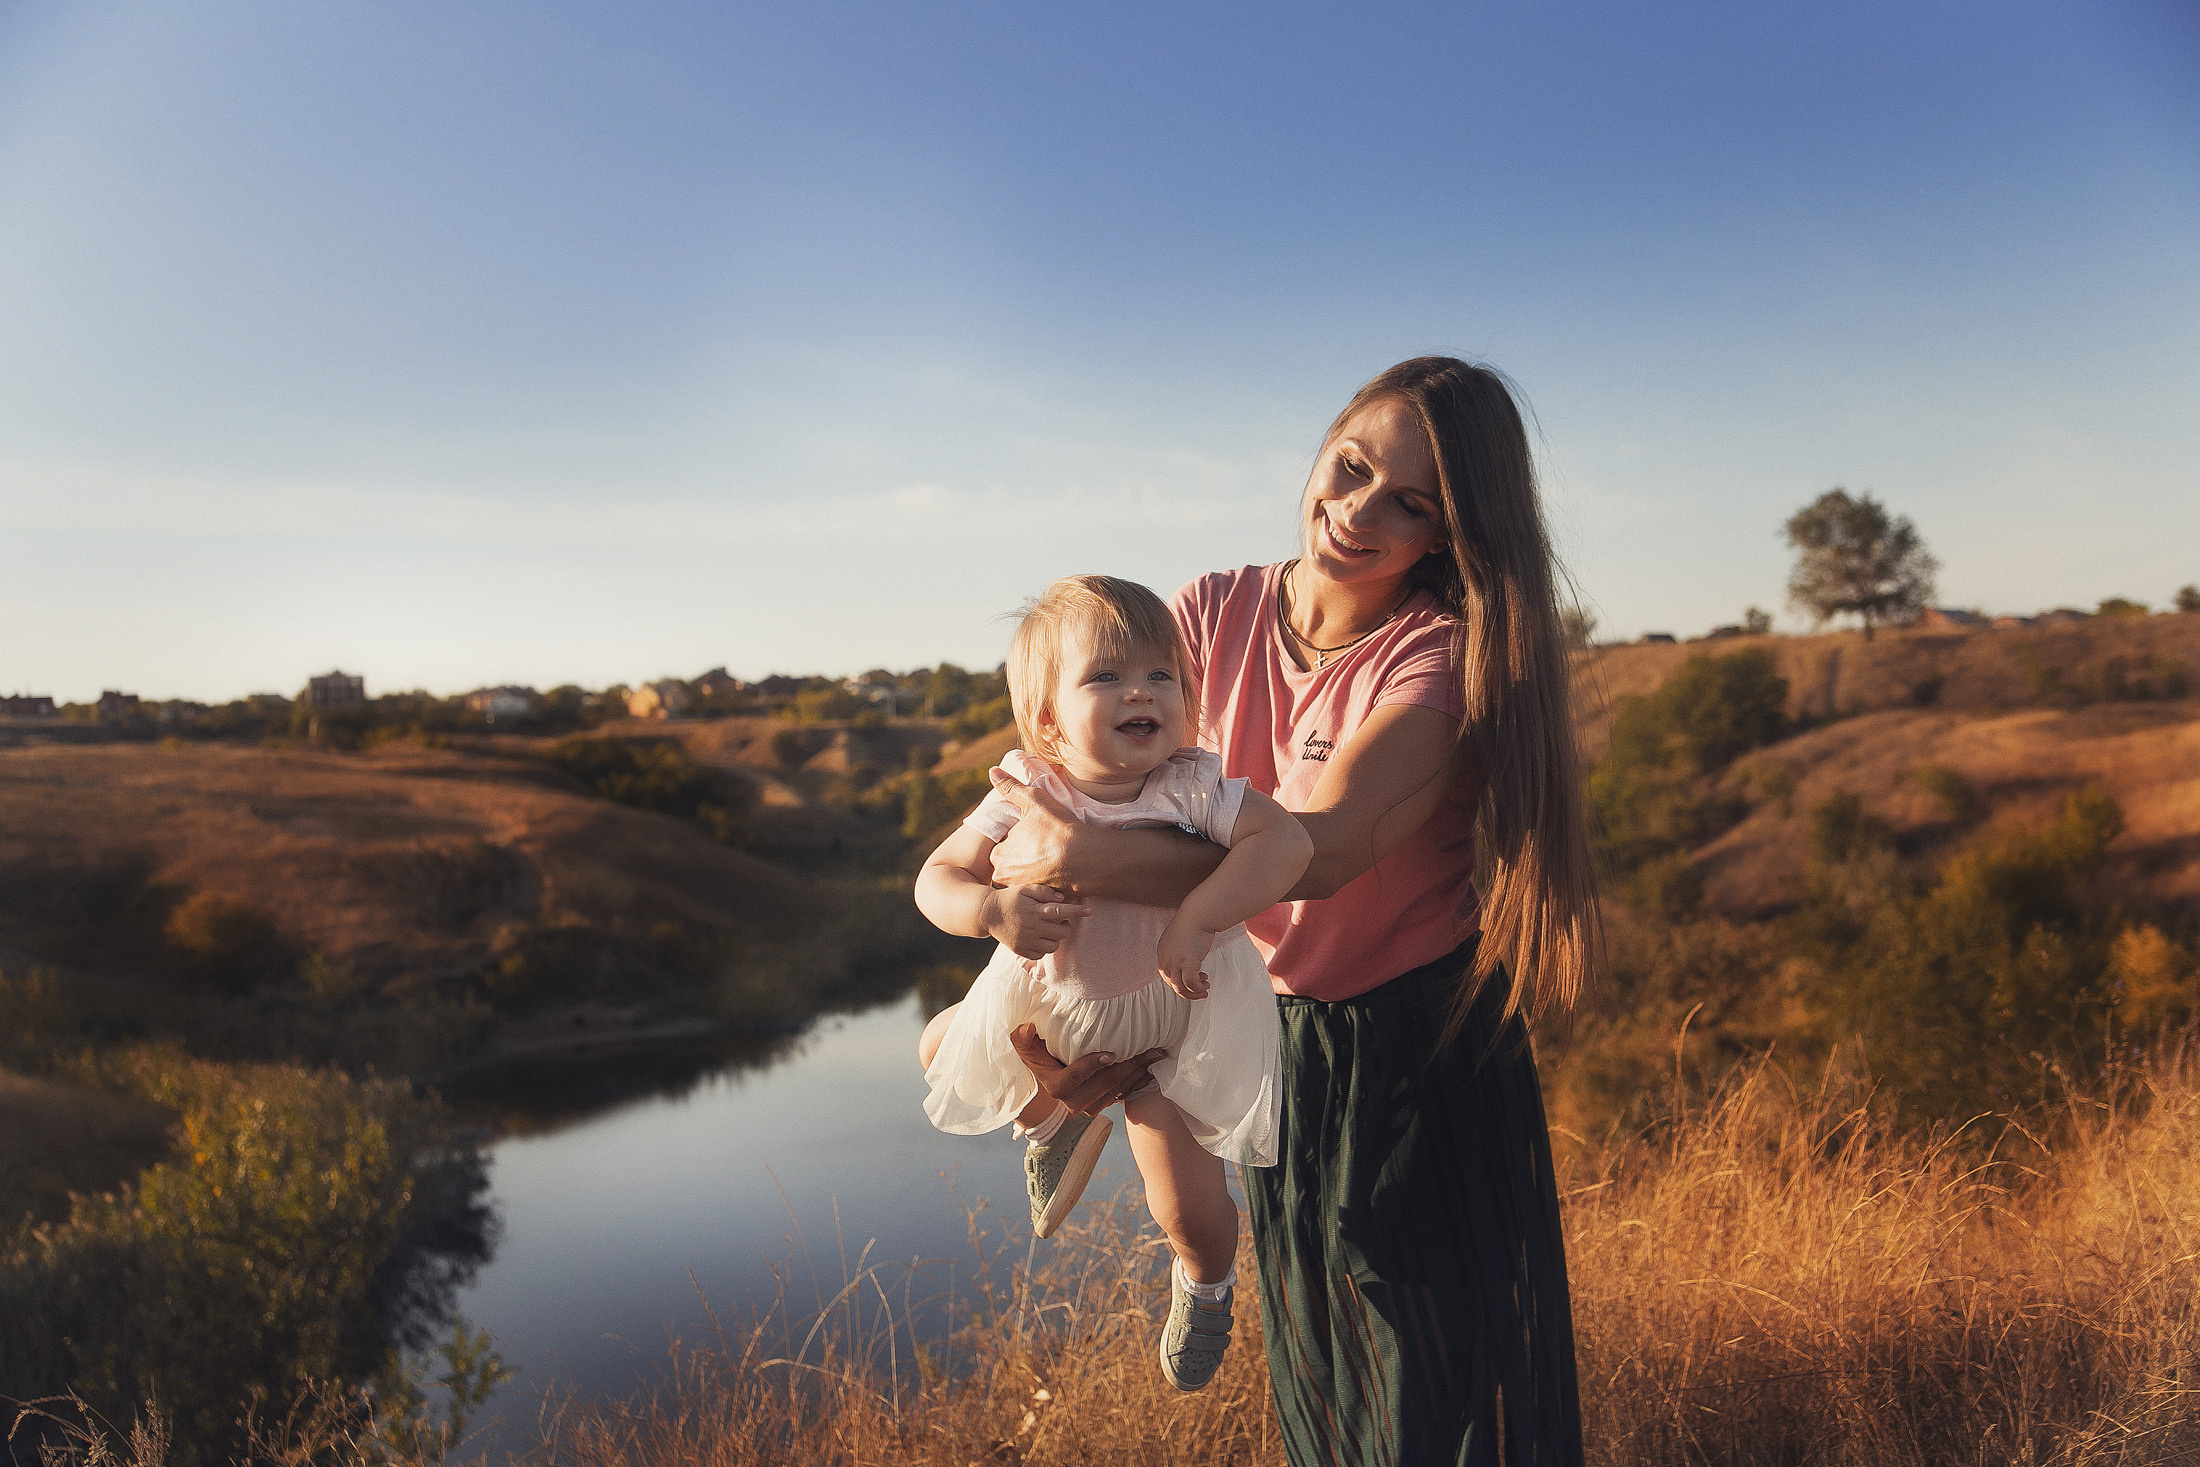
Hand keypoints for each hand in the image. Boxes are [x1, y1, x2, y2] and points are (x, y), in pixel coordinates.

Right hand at [984, 884, 1089, 959]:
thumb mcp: (1025, 888)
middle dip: (1065, 926)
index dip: (1076, 911)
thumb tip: (1062, 899)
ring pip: (1053, 946)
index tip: (1090, 911)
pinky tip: (1037, 937)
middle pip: (1061, 932)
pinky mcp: (1021, 951)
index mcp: (1033, 911)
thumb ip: (1044, 892)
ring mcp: (1026, 941)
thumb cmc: (1011, 898)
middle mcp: (1031, 927)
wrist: (988, 914)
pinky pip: (1041, 955)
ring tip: (1047, 929)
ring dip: (1055, 938)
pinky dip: (1043, 948)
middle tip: (1058, 919)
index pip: (1059, 911)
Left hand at [985, 771, 1086, 892]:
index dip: (1016, 842)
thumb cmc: (1058, 828)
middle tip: (1042, 850)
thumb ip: (1011, 788)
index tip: (1031, 837)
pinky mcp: (1044, 900)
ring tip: (1052, 862)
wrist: (1086, 857)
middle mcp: (1007, 877)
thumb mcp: (1033, 801)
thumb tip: (993, 772)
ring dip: (1034, 874)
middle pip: (1011, 867)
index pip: (1001, 848)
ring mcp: (1025, 891)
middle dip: (1022, 860)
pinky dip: (1049, 885)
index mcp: (999, 855)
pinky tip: (1061, 875)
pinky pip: (1042, 892)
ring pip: (1025, 880)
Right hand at [1010, 1023, 1165, 1115]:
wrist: (1050, 1074)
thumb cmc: (1039, 1054)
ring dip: (1138, 1074)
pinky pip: (1123, 1095)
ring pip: (1116, 1092)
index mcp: (1055, 1087)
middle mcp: (1072, 1102)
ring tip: (1156, 1056)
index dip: (1091, 1067)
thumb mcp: (1026, 1045)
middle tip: (1150, 1050)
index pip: (1073, 1079)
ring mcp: (1089, 1106)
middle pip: (1103, 1086)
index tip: (1110, 1052)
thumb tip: (1025, 1028)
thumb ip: (1022, 1037)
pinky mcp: (1102, 1105)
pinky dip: (1139, 1082)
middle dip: (1128, 1067)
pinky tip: (1153, 1067)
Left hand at [1156, 916, 1214, 999]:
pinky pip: (1190, 984)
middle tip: (1200, 989)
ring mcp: (1174, 962)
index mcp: (1162, 953)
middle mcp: (1165, 959)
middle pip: (1172, 984)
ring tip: (1204, 989)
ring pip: (1179, 988)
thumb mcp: (1180, 939)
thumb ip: (1180, 949)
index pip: (1166, 976)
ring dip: (1193, 992)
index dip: (1180, 981)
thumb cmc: (1193, 923)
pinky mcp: (1186, 963)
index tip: (1193, 980)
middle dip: (1187, 990)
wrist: (1198, 915)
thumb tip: (1190, 958)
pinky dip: (1197, 988)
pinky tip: (1204, 984)